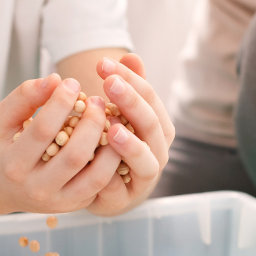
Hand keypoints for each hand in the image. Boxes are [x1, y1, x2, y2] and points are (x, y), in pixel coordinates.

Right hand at [0, 74, 121, 214]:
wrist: (1, 188)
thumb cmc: (4, 145)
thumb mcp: (3, 119)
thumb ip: (24, 96)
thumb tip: (56, 80)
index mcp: (13, 164)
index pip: (43, 129)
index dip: (61, 102)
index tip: (72, 82)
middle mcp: (36, 188)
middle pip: (74, 154)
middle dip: (92, 122)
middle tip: (97, 100)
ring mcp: (58, 201)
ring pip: (96, 175)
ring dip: (111, 144)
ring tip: (111, 119)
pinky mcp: (75, 205)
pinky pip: (102, 185)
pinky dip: (113, 160)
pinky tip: (113, 139)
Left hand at [87, 54, 174, 215]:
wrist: (105, 189)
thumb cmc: (114, 144)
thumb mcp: (119, 114)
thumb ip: (128, 87)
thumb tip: (132, 56)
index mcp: (157, 126)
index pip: (149, 97)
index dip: (130, 79)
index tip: (104, 63)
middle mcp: (157, 150)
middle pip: (150, 125)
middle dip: (132, 103)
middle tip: (110, 84)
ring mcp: (144, 177)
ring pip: (145, 161)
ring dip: (131, 146)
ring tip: (112, 129)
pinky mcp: (125, 198)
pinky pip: (121, 189)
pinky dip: (112, 179)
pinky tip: (97, 165)